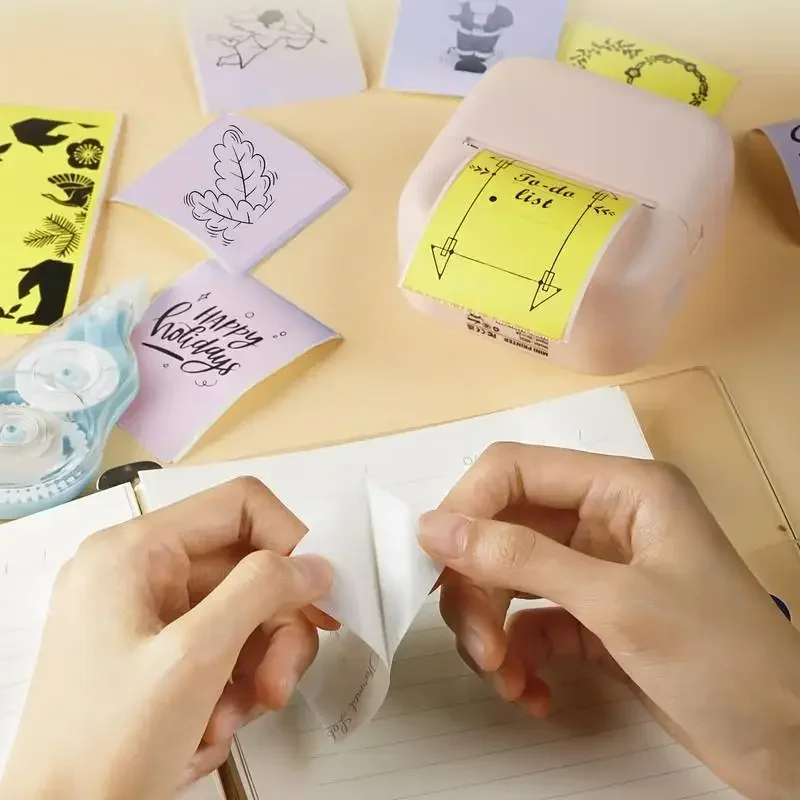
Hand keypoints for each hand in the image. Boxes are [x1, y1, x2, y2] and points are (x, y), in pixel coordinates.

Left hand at [0, 478, 332, 799]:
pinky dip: (231, 685)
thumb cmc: (105, 748)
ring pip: (240, 612)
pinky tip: (210, 726)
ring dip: (255, 665)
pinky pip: (220, 646)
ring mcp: (144, 614)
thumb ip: (262, 592)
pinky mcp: (153, 652)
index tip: (314, 592)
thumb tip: (313, 564)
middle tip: (279, 681)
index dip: (287, 541)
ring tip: (234, 715)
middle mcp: (137, 573)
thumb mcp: (196, 657)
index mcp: (133, 552)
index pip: (238, 506)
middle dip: (272, 628)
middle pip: (245, 569)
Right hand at [418, 444, 799, 799]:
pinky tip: (533, 693)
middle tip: (478, 648)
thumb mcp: (618, 604)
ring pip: (510, 580)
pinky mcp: (593, 618)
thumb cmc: (725, 661)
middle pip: (504, 531)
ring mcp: (597, 570)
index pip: (515, 471)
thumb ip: (520, 560)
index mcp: (621, 489)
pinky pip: (531, 624)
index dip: (467, 510)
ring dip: (493, 630)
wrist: (792, 749)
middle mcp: (604, 520)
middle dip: (480, 590)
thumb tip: (433, 528)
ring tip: (506, 680)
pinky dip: (520, 658)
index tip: (435, 566)